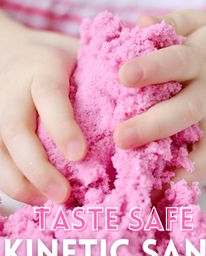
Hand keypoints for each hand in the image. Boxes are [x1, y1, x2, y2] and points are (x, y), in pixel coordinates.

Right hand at [0, 13, 86, 203]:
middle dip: (38, 167)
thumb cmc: (56, 59)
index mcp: (42, 68)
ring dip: (22, 183)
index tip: (80, 154)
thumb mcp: (77, 53)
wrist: (11, 51)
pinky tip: (37, 197)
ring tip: (49, 204)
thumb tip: (142, 104)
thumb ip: (100, 73)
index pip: (49, 97)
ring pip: (0, 151)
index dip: (62, 126)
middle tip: (63, 195)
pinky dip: (15, 183)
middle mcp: (11, 89)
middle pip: (15, 131)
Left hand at [114, 10, 205, 181]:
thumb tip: (140, 23)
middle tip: (121, 137)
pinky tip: (161, 187)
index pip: (175, 62)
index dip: (152, 68)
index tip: (123, 76)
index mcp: (196, 58)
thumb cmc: (204, 46)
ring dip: (172, 160)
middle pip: (185, 109)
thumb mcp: (194, 24)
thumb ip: (169, 22)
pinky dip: (187, 175)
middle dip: (153, 124)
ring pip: (200, 142)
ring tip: (140, 175)